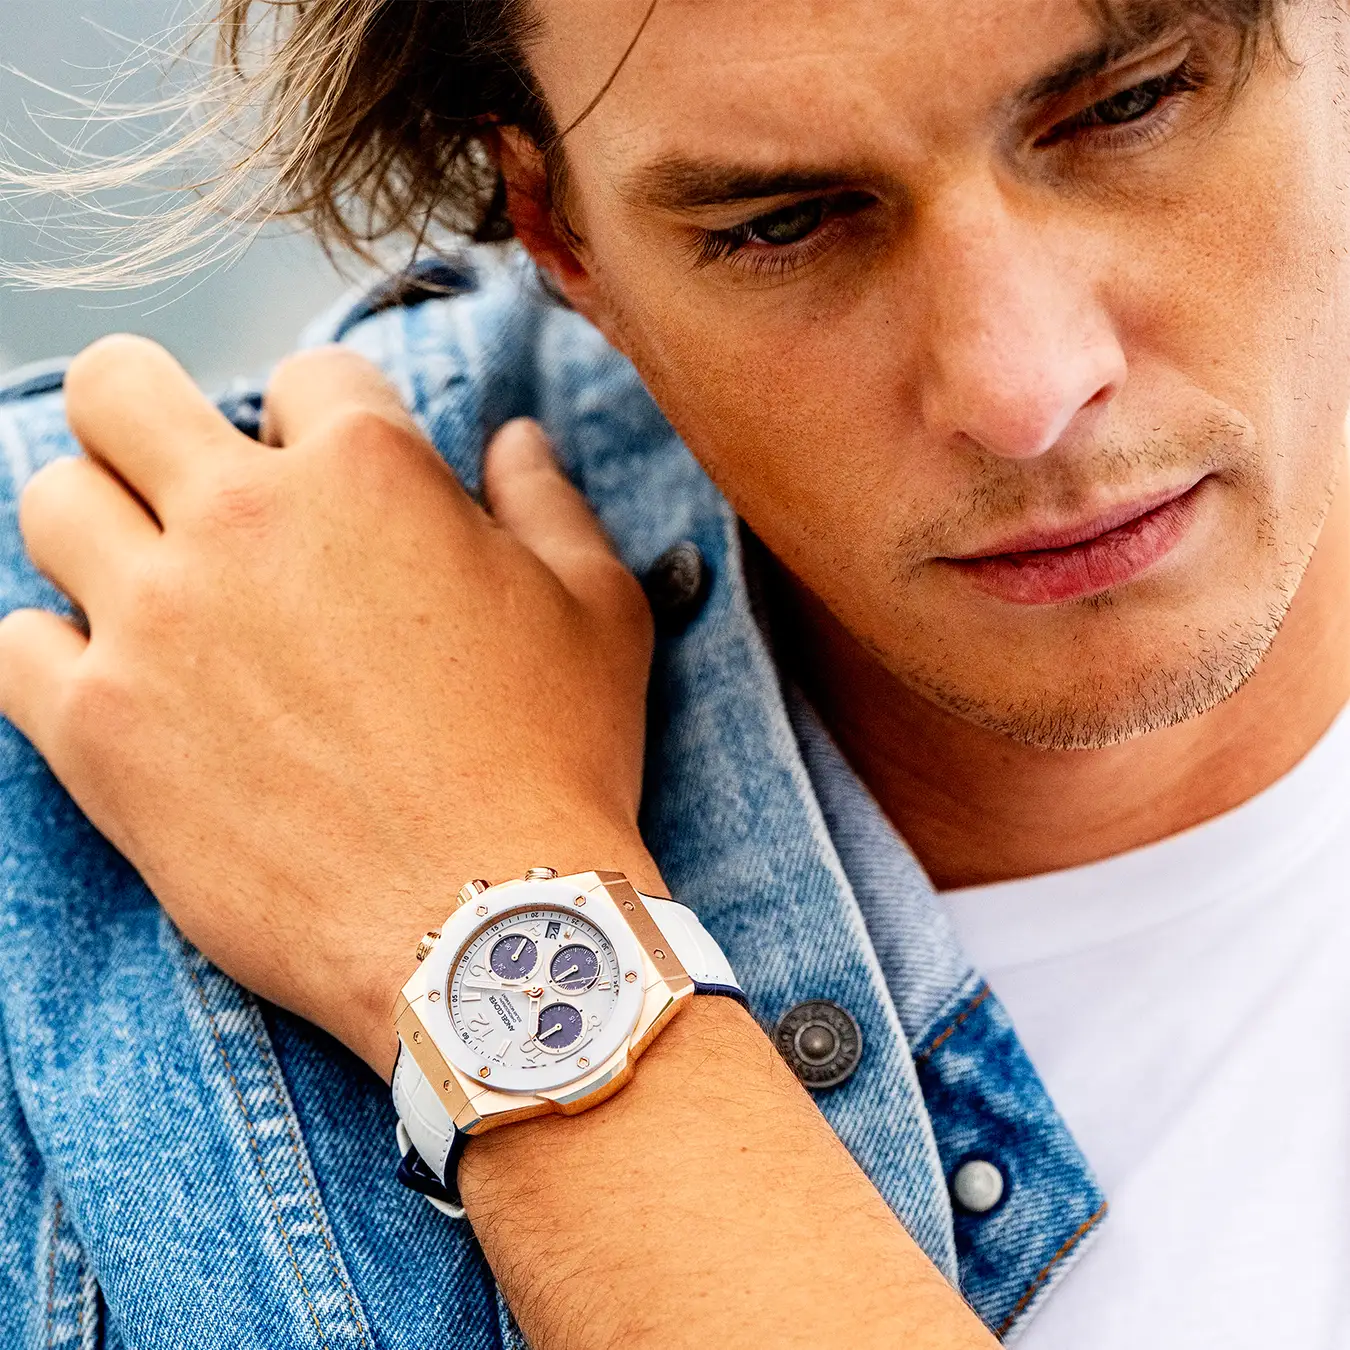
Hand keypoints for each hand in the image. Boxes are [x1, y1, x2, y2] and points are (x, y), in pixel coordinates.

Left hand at [0, 336, 658, 1077]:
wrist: (489, 930)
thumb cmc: (558, 762)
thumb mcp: (598, 612)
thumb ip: (548, 500)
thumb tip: (513, 436)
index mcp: (368, 472)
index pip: (307, 375)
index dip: (328, 419)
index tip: (338, 480)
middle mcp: (242, 521)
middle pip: (123, 391)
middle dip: (153, 414)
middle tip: (192, 477)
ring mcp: (156, 622)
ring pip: (52, 500)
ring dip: (102, 527)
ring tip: (158, 585)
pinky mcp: (100, 731)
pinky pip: (16, 645)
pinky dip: (58, 652)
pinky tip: (121, 682)